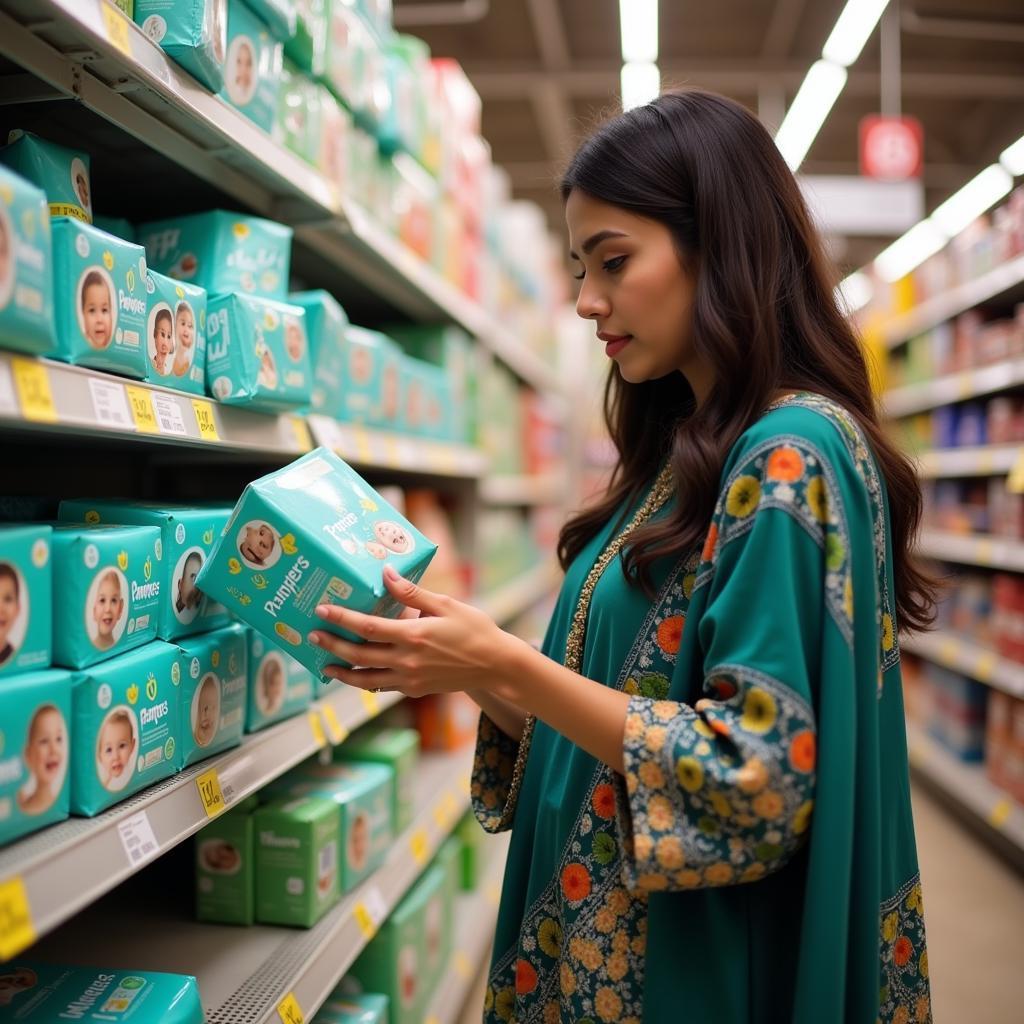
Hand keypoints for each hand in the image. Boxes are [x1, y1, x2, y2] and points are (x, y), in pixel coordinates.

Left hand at [308, 565, 520, 696]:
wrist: (495, 665)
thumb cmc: (475, 629)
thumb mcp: (446, 605)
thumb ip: (412, 593)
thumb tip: (387, 572)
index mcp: (414, 636)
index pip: (367, 627)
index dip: (341, 619)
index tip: (322, 610)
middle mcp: (407, 660)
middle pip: (359, 655)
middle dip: (332, 645)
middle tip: (312, 636)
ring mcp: (410, 678)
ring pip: (365, 679)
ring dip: (341, 672)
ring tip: (324, 664)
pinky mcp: (415, 688)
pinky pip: (382, 686)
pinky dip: (364, 681)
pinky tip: (354, 675)